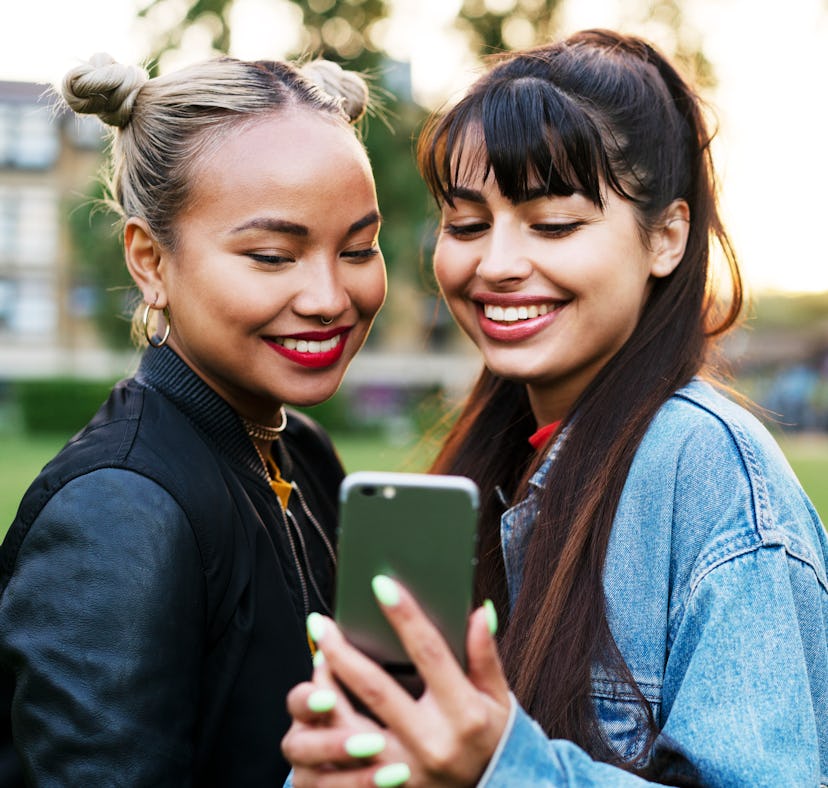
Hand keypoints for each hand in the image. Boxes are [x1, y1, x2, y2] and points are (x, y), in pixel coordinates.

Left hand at [282, 577, 510, 786]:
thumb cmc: (490, 737)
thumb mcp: (497, 697)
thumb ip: (485, 655)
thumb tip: (481, 611)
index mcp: (464, 714)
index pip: (429, 653)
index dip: (405, 616)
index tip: (381, 584)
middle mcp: (433, 743)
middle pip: (376, 688)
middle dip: (343, 651)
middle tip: (321, 623)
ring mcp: (406, 771)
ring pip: (350, 723)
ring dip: (326, 687)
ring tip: (317, 654)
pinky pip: (346, 755)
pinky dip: (328, 722)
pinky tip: (318, 696)